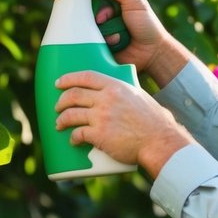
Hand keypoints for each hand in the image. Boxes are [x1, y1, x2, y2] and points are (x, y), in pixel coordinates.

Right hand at [41, 0, 189, 86]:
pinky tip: (115, 40)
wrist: (152, 53)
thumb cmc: (146, 24)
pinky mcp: (92, 44)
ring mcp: (93, 28)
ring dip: (92, 19)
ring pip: (78, 19)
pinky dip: (101, 37)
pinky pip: (85, 37)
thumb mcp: (133, 1)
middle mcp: (96, 10)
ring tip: (106, 23)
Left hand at [54, 70, 193, 177]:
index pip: (86, 76)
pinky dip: (73, 138)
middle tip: (58, 107)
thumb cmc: (154, 121)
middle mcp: (106, 98)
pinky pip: (78, 134)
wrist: (159, 140)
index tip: (59, 83)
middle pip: (74, 95)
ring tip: (59, 124)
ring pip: (71, 115)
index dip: (69, 79)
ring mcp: (101, 117)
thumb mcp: (139, 96)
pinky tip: (73, 140)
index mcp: (116, 86)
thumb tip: (118, 95)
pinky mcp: (100, 135)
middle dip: (61, 101)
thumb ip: (125, 93)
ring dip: (62, 120)